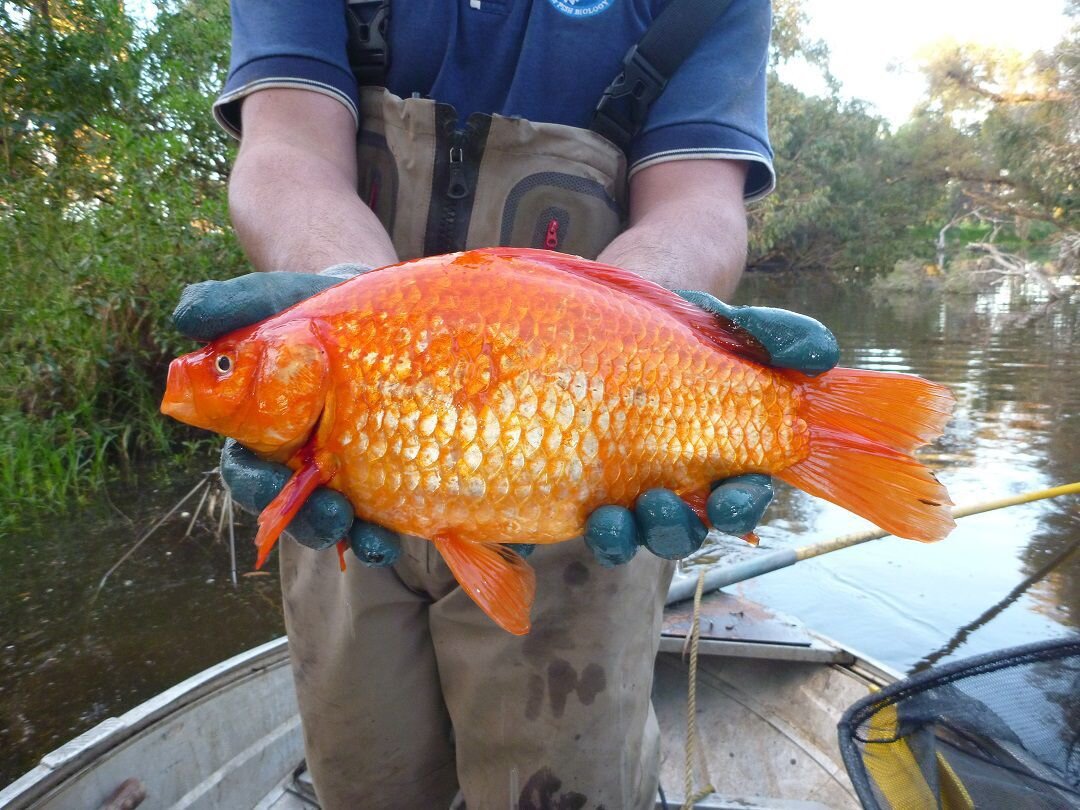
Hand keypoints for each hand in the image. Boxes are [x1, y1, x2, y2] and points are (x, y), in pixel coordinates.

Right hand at [173, 265, 403, 564]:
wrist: (374, 302)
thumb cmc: (310, 304)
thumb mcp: (272, 298)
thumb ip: (228, 305)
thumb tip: (184, 319)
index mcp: (262, 429)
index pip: (247, 470)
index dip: (254, 484)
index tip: (269, 482)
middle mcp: (299, 459)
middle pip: (294, 507)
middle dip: (309, 520)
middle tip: (332, 518)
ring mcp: (345, 469)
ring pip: (339, 517)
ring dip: (352, 535)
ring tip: (374, 542)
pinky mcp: (388, 470)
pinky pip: (385, 512)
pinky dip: (389, 530)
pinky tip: (401, 536)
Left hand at [582, 291, 839, 566]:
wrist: (617, 324)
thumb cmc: (685, 333)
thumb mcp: (730, 326)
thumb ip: (777, 336)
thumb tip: (820, 356)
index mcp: (725, 457)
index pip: (744, 498)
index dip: (741, 507)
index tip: (729, 500)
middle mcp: (683, 485)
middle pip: (691, 529)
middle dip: (680, 528)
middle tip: (661, 502)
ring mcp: (637, 492)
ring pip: (646, 536)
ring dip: (637, 535)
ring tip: (621, 513)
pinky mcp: (595, 491)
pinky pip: (602, 533)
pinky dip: (604, 535)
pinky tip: (596, 517)